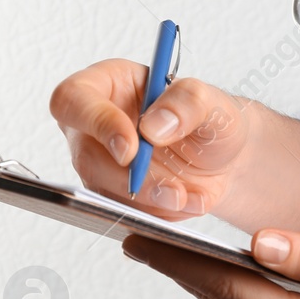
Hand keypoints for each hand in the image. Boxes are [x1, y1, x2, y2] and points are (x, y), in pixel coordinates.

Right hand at [50, 59, 252, 218]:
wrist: (226, 161)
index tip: (131, 147)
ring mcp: (100, 164)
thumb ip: (188, 102)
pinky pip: (122, 212)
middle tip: (171, 188)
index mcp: (107, 85)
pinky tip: (187, 200)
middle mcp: (94, 126)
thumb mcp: (212, 101)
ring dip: (147, 199)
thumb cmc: (210, 120)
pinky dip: (157, 213)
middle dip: (129, 178)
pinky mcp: (113, 196)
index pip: (73, 99)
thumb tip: (152, 126)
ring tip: (187, 195)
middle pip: (85, 156)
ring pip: (103, 191)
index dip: (96, 123)